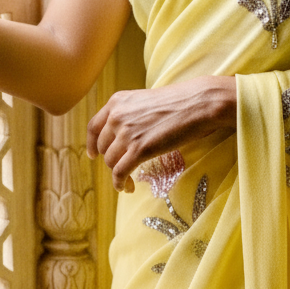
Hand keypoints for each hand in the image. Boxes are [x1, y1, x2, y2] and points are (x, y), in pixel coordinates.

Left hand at [86, 76, 236, 192]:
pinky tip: (127, 187)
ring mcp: (127, 133)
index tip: (93, 154)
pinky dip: (120, 183)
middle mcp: (117, 116)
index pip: (94, 127)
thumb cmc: (179, 102)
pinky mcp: (139, 149)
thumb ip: (130, 114)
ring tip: (127, 181)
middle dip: (111, 160)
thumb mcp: (145, 100)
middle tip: (123, 167)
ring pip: (110, 162)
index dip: (92, 144)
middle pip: (103, 147)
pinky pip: (120, 172)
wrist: (198, 103)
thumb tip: (125, 134)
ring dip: (118, 174)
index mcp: (117, 102)